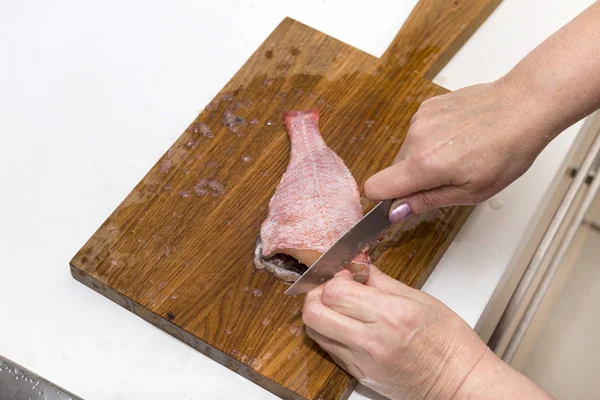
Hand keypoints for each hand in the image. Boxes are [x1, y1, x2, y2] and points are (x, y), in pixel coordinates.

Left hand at [302, 266, 492, 399]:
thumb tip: (359, 266)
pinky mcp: (359, 375)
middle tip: (333, 290)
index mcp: (389, 314)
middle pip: (314, 313)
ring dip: (320, 315)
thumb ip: (382, 281)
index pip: (335, 292)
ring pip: (315, 333)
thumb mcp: (421, 299)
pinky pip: (329, 350)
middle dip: (316, 295)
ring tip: (338, 307)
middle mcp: (371, 339)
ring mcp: (362, 361)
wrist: (459, 383)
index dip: (334, 279)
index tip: (345, 276)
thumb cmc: (449, 341)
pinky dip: (330, 333)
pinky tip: (346, 326)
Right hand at [364, 78, 549, 216]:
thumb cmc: (507, 150)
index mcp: (424, 164)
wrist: (524, 106)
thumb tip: (396, 212)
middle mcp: (415, 138)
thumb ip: (426, 201)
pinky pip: (419, 133)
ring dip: (425, 159)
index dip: (385, 199)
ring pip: (408, 152)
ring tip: (460, 154)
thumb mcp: (471, 191)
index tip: (403, 203)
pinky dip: (433, 139)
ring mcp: (420, 119)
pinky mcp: (427, 106)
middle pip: (394, 170)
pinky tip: (459, 137)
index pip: (375, 187)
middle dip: (414, 180)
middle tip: (450, 178)